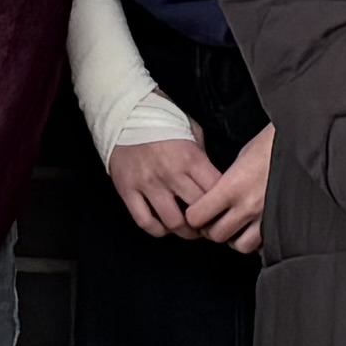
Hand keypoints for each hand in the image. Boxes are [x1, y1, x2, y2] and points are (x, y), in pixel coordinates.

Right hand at [102, 131, 218, 241]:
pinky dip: (158, 230)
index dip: (222, 205)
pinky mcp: (128, 191)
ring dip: (185, 232)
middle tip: (208, 224)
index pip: (215, 192)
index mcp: (191, 158)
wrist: (124, 113)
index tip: (222, 209)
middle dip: (207, 222)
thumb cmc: (160, 120)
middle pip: (197, 211)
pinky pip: (145, 222)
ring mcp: (148, 185)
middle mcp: (171, 174)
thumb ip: (203, 155)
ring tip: (189, 230)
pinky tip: (164, 226)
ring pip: (173, 222)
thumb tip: (214, 179)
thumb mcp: (191, 130)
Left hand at [201, 124, 277, 258]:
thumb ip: (226, 181)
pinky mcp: (283, 223)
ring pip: (240, 246)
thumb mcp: (242, 156)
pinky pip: (264, 246)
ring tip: (237, 227)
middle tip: (215, 221)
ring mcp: (267, 217)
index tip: (197, 211)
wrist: (305, 142)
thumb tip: (215, 195)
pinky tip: (256, 229)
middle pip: (217, 235)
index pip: (198, 216)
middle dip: (212, 230)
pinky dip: (257, 242)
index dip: (194, 216)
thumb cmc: (275, 142)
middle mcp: (248, 205)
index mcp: (233, 186)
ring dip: (235, 238)